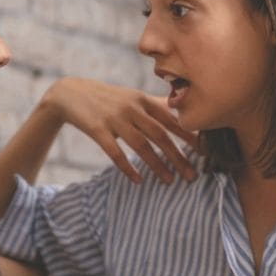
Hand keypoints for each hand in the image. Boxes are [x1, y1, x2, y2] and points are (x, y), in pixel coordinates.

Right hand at [39, 78, 197, 183]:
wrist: (71, 94)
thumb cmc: (108, 98)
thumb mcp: (132, 97)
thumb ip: (155, 105)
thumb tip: (182, 111)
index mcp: (142, 99)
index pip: (170, 118)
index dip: (188, 134)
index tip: (204, 150)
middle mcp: (131, 108)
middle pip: (160, 134)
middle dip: (178, 155)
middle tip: (192, 174)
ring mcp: (114, 119)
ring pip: (140, 145)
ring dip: (157, 165)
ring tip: (170, 181)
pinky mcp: (97, 130)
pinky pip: (115, 152)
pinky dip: (127, 167)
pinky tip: (138, 180)